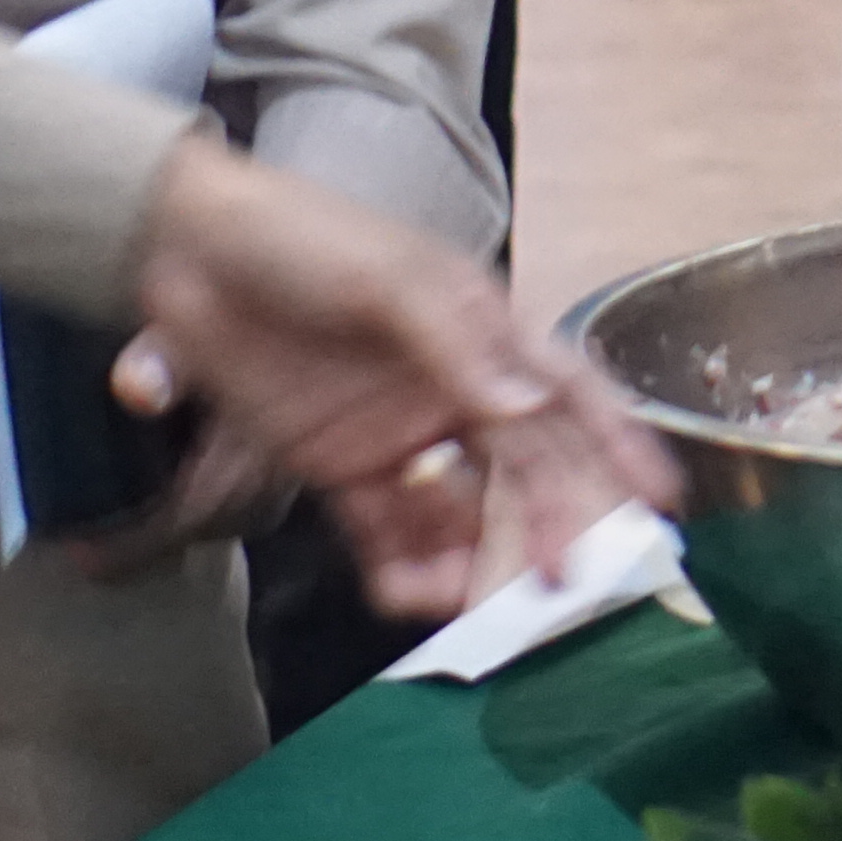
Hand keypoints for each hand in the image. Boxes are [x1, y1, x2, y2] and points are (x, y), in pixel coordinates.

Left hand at [104, 139, 677, 620]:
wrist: (183, 244)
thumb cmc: (297, 235)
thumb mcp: (384, 276)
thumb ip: (453, 344)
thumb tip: (522, 408)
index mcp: (482, 332)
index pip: (568, 395)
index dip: (619, 446)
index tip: (658, 502)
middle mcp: (453, 391)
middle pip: (524, 472)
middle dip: (550, 530)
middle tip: (563, 587)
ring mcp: (401, 435)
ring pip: (462, 515)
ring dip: (476, 562)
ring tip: (476, 604)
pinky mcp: (342, 468)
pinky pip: (388, 534)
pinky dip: (402, 569)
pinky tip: (405, 592)